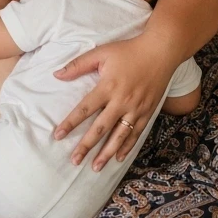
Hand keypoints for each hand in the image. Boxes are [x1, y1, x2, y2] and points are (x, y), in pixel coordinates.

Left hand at [52, 34, 177, 169]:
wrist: (161, 51)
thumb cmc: (129, 51)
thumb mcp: (101, 53)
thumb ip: (78, 65)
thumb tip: (56, 74)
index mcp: (108, 86)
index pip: (85, 109)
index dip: (70, 123)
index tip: (58, 135)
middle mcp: (121, 101)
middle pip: (100, 128)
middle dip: (86, 146)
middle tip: (74, 160)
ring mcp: (136, 109)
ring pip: (119, 136)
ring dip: (107, 153)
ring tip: (95, 167)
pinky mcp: (148, 112)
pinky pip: (136, 134)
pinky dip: (127, 147)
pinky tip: (118, 158)